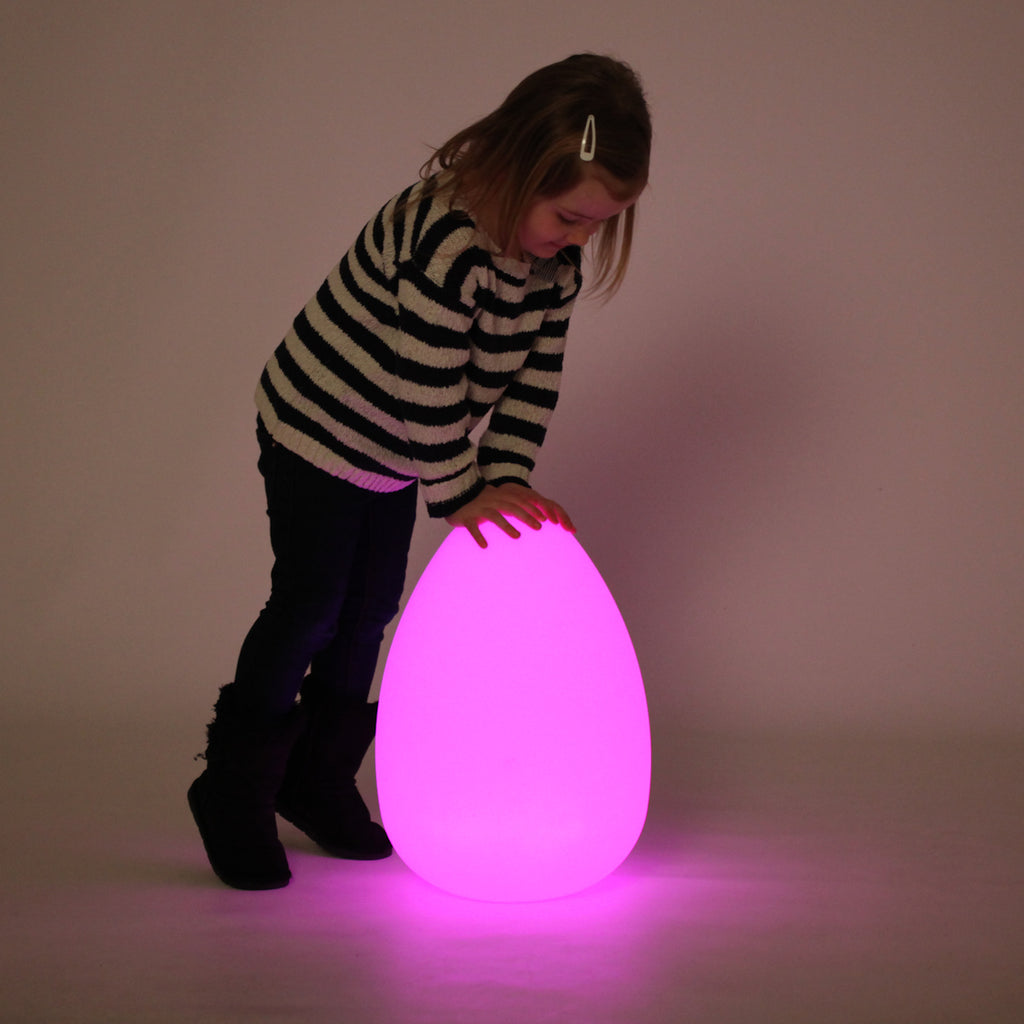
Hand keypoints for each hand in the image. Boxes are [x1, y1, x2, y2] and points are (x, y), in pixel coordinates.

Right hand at [445, 482, 575, 548]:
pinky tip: (484, 546)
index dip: (532, 509)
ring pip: (495, 517)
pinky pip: (473, 528)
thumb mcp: (494, 496)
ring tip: (517, 536)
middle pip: (511, 508)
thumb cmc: (477, 498)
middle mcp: (491, 501)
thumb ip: (508, 501)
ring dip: (506, 526)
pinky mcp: (467, 518)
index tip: (544, 519)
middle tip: (539, 527)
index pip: (519, 502)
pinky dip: (478, 536)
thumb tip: (527, 505)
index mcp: (499, 496)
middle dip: (526, 517)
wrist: (453, 493)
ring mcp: (478, 509)